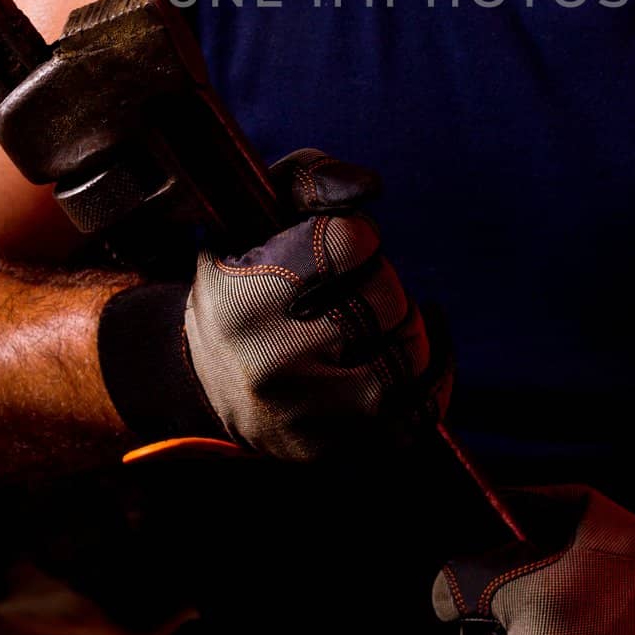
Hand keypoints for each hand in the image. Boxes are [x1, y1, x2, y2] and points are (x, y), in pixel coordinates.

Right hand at [184, 148, 449, 458]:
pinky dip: (432, 378)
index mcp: (244, 298)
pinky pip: (417, 413)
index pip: (351, 241)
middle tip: (354, 289)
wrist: (203, 374)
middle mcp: (269, 364)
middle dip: (382, 284)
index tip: (339, 248)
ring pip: (408, 358)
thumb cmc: (246, 276)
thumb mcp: (257, 215)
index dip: (359, 236)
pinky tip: (411, 354)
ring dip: (406, 330)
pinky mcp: (331, 452)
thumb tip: (368, 187)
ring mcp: (302, 417)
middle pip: (387, 299)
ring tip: (375, 324)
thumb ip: (312, 182)